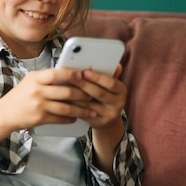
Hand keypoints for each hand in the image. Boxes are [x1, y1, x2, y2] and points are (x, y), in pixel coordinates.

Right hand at [0, 67, 97, 132]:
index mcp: (35, 78)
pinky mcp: (40, 118)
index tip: (83, 75)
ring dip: (81, 110)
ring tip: (91, 111)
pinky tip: (76, 118)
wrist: (4, 114)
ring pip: (67, 107)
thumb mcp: (29, 81)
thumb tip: (68, 75)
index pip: (56, 73)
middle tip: (92, 95)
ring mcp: (39, 105)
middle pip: (66, 91)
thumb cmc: (19, 97)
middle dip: (82, 94)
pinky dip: (70, 119)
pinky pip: (60, 118)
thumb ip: (46, 78)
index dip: (71, 74)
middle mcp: (37, 90)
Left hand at [72, 64, 126, 178]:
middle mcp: (118, 103)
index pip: (111, 83)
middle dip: (83, 84)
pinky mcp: (99, 123)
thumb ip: (107, 73)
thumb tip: (113, 63)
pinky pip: (83, 113)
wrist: (107, 119)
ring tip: (64, 87)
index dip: (97, 77)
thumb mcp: (107, 84)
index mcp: (121, 90)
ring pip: (89, 104)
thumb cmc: (103, 96)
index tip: (85, 71)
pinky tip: (64, 100)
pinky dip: (73, 106)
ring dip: (75, 96)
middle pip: (99, 93)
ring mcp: (109, 114)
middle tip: (70, 78)